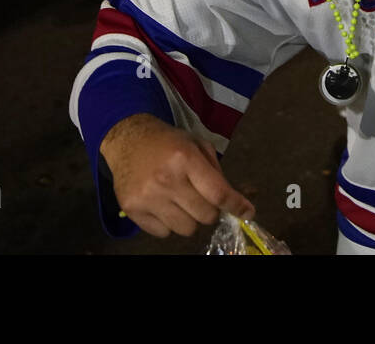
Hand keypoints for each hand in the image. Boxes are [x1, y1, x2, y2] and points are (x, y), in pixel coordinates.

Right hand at [99, 113, 252, 236]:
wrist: (127, 140)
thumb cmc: (168, 142)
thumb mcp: (197, 145)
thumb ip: (216, 172)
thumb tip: (232, 202)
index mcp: (185, 158)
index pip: (217, 193)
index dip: (236, 206)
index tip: (248, 213)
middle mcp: (166, 180)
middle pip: (205, 216)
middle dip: (210, 210)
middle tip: (202, 199)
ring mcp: (147, 197)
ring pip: (186, 229)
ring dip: (189, 219)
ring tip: (181, 202)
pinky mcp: (132, 210)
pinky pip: (163, 234)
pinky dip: (168, 224)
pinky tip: (162, 206)